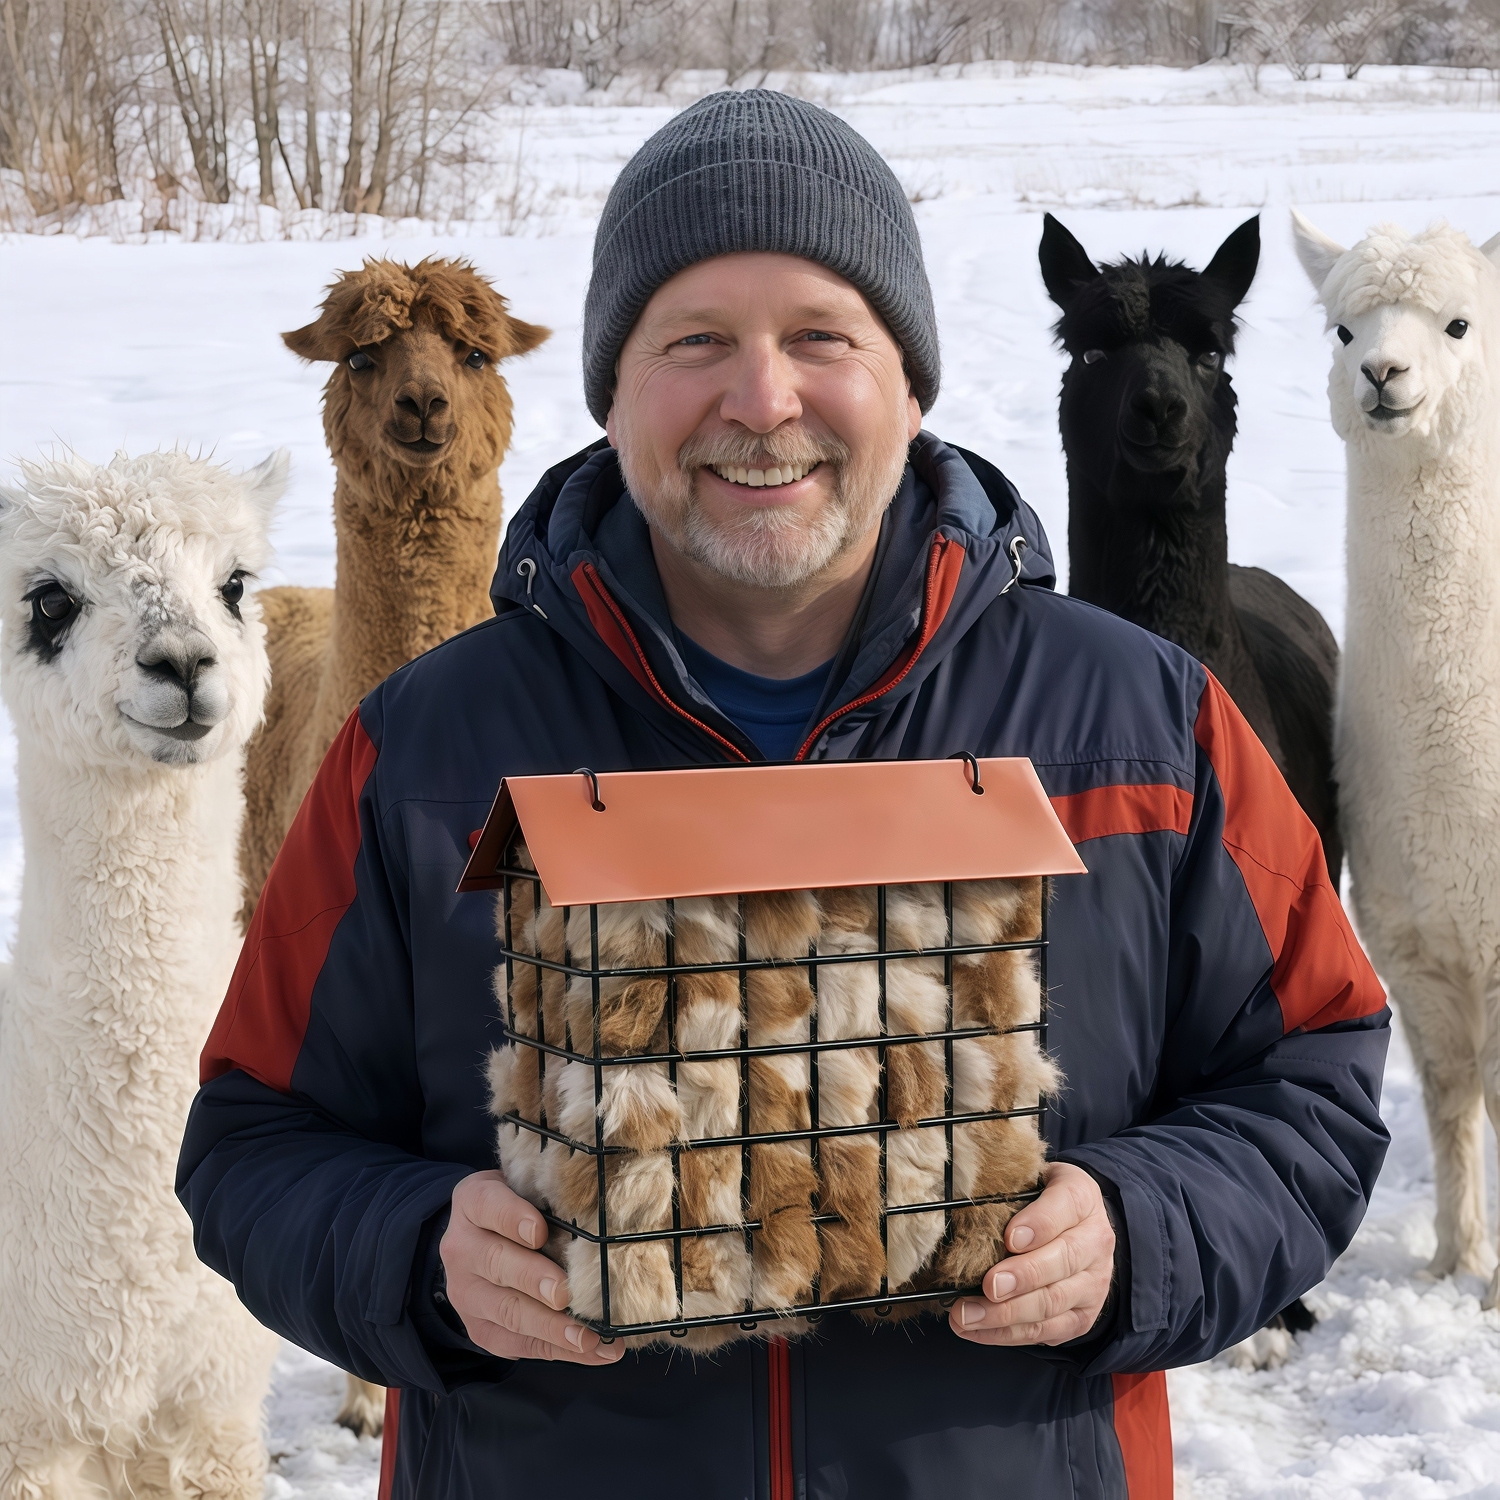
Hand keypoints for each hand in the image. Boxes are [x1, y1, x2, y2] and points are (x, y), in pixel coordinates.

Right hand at [440, 1170, 622, 1364]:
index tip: (539, 1232)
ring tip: (589, 1338)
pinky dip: (558, 1349)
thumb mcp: (524, 1185)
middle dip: (534, 1281)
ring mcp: (466, 1293)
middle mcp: (462, 1248)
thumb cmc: (518, 1205)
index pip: (489, 1206)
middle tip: (566, 1294)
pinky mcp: (479, 1328)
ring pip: (508, 1311)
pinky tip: (593, 1350)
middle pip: (497, 1263)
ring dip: (551, 1328)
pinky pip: (517, 1343)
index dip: (513, 1219)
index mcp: (473, 1202)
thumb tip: (598, 1211)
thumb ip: (549, 1195)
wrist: (479, 1237)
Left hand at [948, 1162, 1114, 1346]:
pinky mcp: (1082, 1316)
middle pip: (1063, 1262)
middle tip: (988, 1286)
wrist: (1080, 1227)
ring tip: (966, 1315)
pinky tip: (976, 1330)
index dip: (1039, 1225)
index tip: (1010, 1239)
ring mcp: (1093, 1283)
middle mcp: (1096, 1241)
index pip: (1065, 1207)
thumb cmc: (1041, 1199)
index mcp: (1082, 1197)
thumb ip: (1009, 1187)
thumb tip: (964, 1204)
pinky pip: (1045, 1330)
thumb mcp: (1031, 1178)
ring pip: (1053, 1303)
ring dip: (1006, 1314)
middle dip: (1023, 1277)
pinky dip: (1007, 1334)